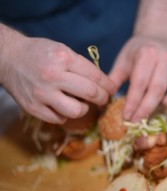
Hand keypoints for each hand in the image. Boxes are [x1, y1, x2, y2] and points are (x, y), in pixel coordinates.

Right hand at [0, 33, 116, 123]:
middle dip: (103, 98)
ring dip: (84, 109)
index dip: (108, 85)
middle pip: (90, 93)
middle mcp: (53, 76)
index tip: (112, 89)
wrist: (8, 58)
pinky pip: (59, 119)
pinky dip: (65, 115)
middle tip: (104, 99)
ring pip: (77, 111)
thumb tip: (104, 85)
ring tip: (81, 104)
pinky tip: (62, 106)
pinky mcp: (33, 108)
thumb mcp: (62, 51)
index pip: (95, 76)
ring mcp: (42, 93)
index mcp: (63, 59)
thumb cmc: (40, 54)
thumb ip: (81, 67)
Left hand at [109, 35, 166, 120]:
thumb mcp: (123, 60)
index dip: (133, 102)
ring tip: (159, 109)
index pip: (140, 83)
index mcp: (147, 54)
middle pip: (158, 89)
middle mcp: (166, 58)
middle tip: (137, 121)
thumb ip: (114, 78)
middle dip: (146, 108)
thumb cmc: (139, 50)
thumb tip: (105, 98)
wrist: (158, 34)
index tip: (127, 117)